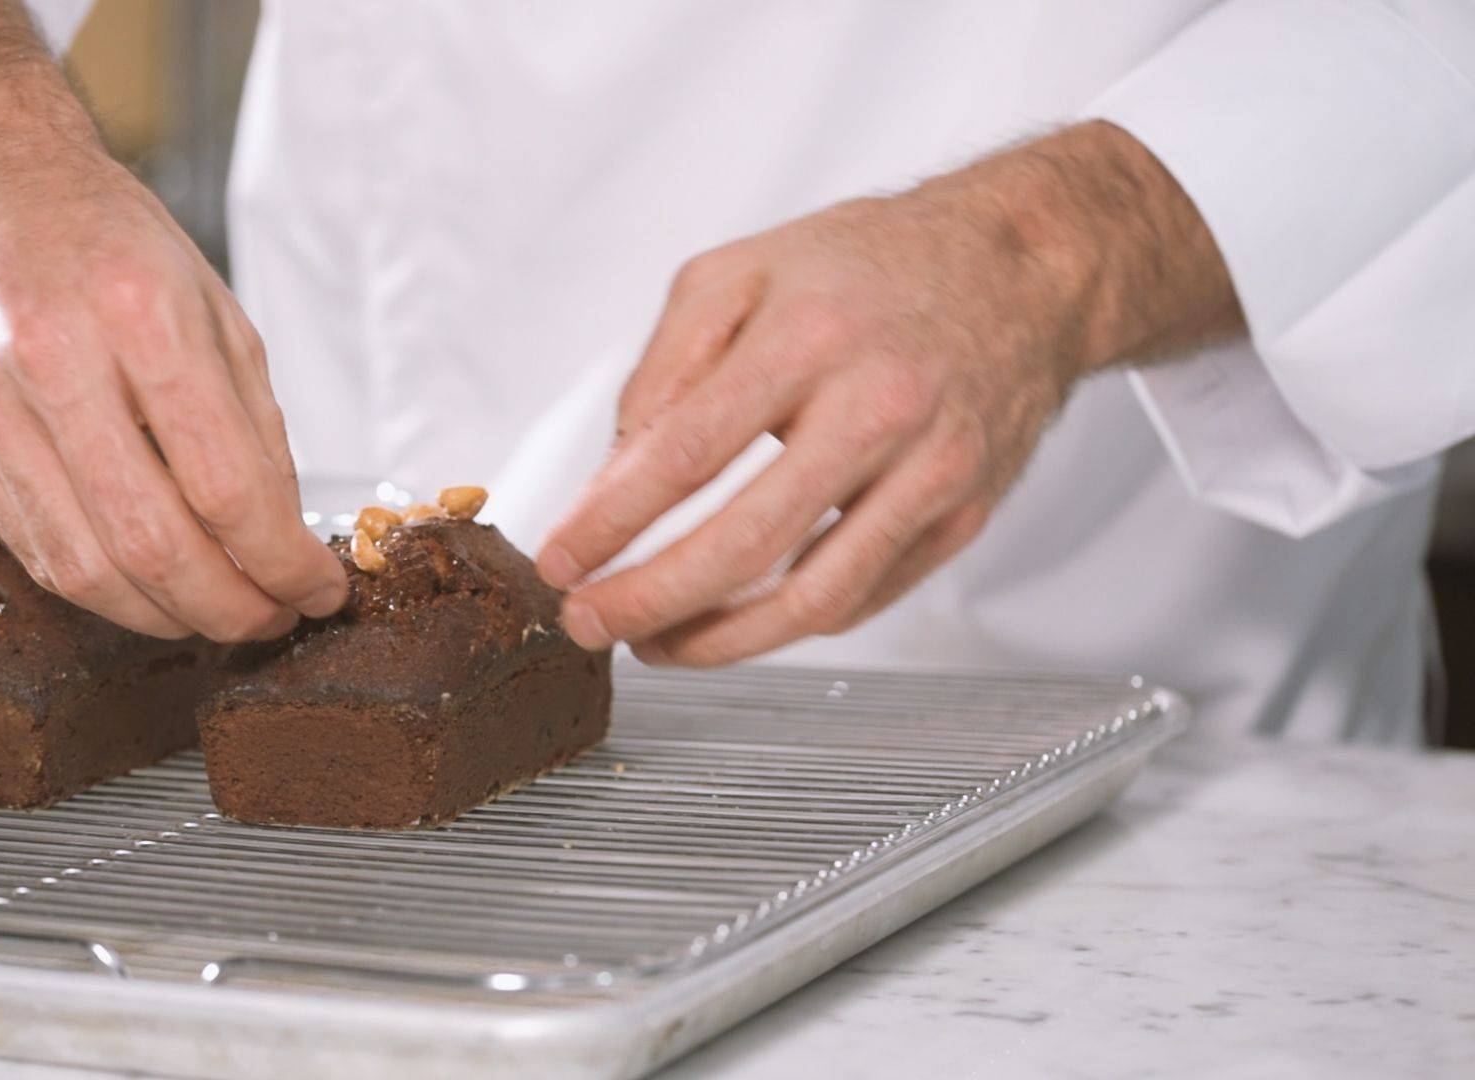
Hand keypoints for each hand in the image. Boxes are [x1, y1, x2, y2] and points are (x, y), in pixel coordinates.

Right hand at [0, 0, 345, 639]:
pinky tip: (148, 585)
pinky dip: (103, 587)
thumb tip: (283, 531)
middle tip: (276, 619)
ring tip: (221, 613)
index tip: (320, 589)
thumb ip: (251, 419)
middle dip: (233, 608)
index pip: (226, 484)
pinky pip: (35, 548)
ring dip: (168, 616)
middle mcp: (52, 361)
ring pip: (86, 569)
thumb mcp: (208, 298)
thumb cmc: (99, 230)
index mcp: (138, 312)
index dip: (283, 562)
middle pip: (154, 544)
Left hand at [537, 121, 1240, 664]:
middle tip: (588, 620)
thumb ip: (666, 365)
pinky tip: (733, 619)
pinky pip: (863, 596)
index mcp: (809, 337)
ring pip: (812, 598)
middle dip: (648, 599)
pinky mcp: (964, 514)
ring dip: (716, 639)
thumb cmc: (872, 266)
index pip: (686, 453)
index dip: (611, 521)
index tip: (560, 559)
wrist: (1023, 265)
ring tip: (653, 641)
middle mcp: (878, 406)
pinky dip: (787, 624)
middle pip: (744, 542)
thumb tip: (616, 472)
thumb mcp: (743, 270)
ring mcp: (931, 470)